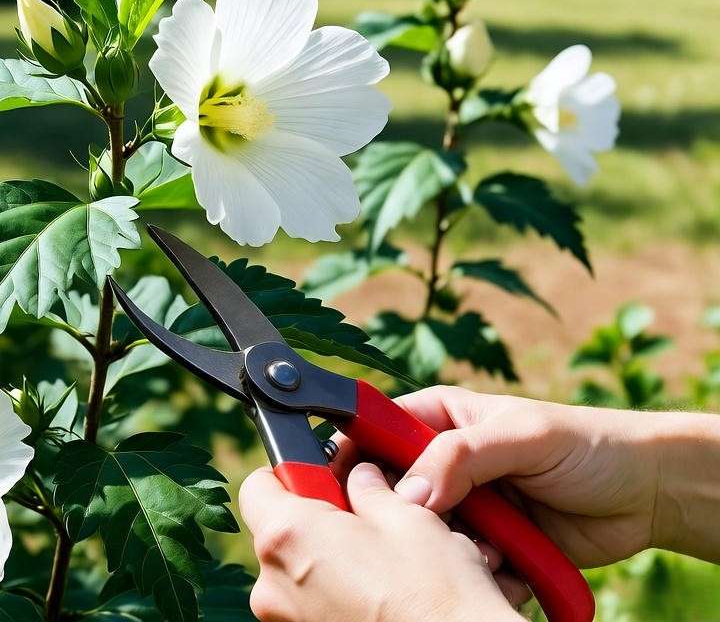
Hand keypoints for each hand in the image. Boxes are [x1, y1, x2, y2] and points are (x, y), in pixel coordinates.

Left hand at [239, 462, 524, 621]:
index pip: (257, 486)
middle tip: (364, 515)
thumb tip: (359, 478)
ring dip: (331, 558)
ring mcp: (286, 620)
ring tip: (382, 560)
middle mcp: (271, 584)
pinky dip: (337, 591)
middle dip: (317, 518)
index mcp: (287, 536)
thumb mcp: (407, 516)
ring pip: (297, 570)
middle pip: (279, 531)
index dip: (290, 472)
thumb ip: (368, 488)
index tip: (320, 473)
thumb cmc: (435, 590)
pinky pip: (311, 603)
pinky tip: (380, 591)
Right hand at [340, 386, 696, 566]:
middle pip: (389, 491)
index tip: (343, 484)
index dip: (352, 455)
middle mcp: (443, 462)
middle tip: (430, 524)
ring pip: (420, 535)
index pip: (375, 430)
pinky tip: (505, 564)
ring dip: (444, 548)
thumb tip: (408, 492)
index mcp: (440, 417)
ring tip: (486, 547)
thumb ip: (460, 455)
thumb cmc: (588, 445)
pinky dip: (474, 570)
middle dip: (403, 515)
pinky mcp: (484, 546)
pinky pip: (455, 564)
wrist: (645, 495)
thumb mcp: (521, 435)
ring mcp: (462, 506)